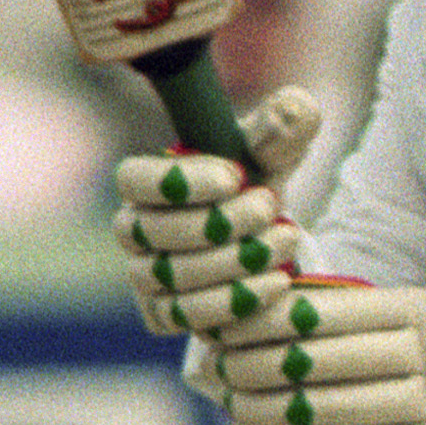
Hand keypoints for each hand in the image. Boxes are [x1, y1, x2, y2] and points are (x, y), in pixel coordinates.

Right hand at [112, 90, 318, 335]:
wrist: (266, 242)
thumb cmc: (258, 185)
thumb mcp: (275, 152)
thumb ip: (282, 126)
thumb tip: (293, 107)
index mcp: (145, 182)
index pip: (132, 180)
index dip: (180, 181)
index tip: (236, 176)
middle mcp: (133, 230)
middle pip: (156, 231)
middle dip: (220, 221)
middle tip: (271, 207)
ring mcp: (144, 277)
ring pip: (173, 276)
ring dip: (234, 261)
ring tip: (285, 241)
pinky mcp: (163, 315)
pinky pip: (186, 317)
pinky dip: (234, 302)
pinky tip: (276, 282)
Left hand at [213, 278, 425, 424]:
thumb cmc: (409, 331)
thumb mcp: (385, 302)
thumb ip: (326, 308)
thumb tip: (239, 320)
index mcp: (407, 309)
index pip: (314, 315)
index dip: (260, 324)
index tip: (223, 329)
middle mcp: (418, 355)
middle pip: (311, 363)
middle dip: (251, 366)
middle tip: (219, 365)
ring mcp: (420, 405)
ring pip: (317, 411)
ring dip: (259, 408)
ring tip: (230, 399)